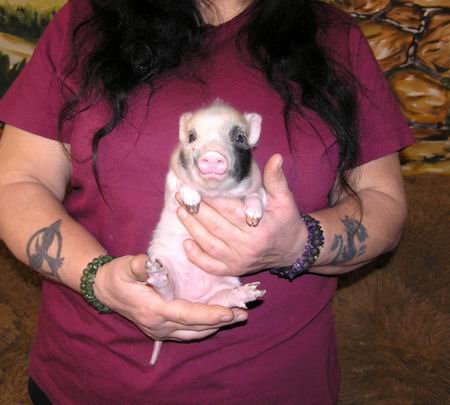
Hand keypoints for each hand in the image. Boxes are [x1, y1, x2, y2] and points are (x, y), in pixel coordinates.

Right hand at [94, 255, 246, 340]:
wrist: (106, 290)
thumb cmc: (119, 275)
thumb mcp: (127, 266)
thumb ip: (140, 267)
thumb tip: (151, 264)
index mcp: (153, 309)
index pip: (186, 314)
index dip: (209, 314)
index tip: (229, 311)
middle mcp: (159, 325)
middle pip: (195, 327)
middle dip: (220, 321)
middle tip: (243, 313)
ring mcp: (160, 330)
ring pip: (194, 333)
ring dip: (215, 326)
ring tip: (237, 316)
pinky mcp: (162, 330)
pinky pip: (188, 332)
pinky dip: (204, 327)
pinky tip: (217, 320)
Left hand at [177, 154, 306, 276]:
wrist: (292, 250)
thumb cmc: (286, 222)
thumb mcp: (285, 199)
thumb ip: (276, 179)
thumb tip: (275, 158)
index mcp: (260, 226)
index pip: (230, 209)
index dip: (211, 197)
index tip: (197, 184)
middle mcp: (248, 246)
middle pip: (215, 225)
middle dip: (196, 209)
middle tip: (181, 194)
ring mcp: (239, 260)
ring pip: (209, 244)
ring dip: (192, 227)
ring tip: (180, 210)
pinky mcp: (234, 269)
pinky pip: (211, 266)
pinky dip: (196, 257)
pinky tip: (186, 243)